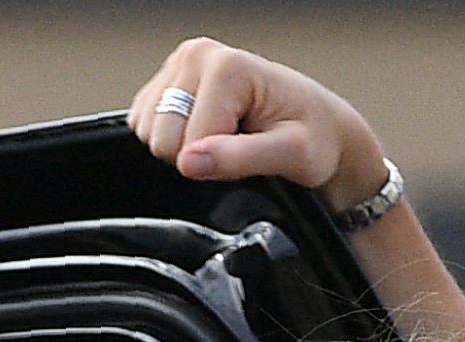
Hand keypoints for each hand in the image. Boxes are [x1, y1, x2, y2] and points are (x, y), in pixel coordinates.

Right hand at [127, 39, 386, 212]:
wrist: (320, 127)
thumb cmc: (314, 137)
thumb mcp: (292, 154)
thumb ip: (241, 158)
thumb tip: (189, 161)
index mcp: (225, 65)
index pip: (185, 143)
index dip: (217, 163)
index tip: (250, 151)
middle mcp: (196, 55)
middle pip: (159, 137)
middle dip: (197, 155)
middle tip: (238, 144)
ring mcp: (178, 67)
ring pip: (148, 134)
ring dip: (186, 147)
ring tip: (227, 136)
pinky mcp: (165, 83)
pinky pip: (144, 127)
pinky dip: (176, 140)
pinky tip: (209, 131)